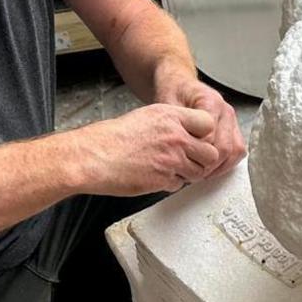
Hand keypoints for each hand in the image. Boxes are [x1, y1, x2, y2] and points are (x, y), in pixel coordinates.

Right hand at [72, 103, 219, 195]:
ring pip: (198, 172)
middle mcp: (176, 137)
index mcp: (171, 117)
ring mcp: (172, 160)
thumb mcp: (146, 117)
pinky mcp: (164, 179)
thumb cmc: (112, 138)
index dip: (205, 134)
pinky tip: (156, 176)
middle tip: (190, 160)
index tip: (198, 139)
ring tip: (171, 169)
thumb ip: (171, 123)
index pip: (208, 123)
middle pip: (210, 152)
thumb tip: (187, 131)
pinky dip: (170, 183)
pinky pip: (179, 185)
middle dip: (202, 159)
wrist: (91, 156)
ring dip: (188, 173)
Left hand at [157, 79, 245, 180]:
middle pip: (225, 147)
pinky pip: (238, 151)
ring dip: (220, 166)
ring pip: (236, 151)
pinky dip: (226, 163)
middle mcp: (226, 110)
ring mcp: (232, 120)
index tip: (183, 162)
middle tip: (191, 174)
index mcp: (210, 101)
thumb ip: (177, 125)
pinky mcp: (234, 129)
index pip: (210, 137)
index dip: (197, 154)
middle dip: (208, 164)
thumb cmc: (172, 94)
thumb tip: (183, 148)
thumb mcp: (167, 106)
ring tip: (202, 173)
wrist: (179, 85)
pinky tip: (210, 168)